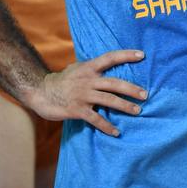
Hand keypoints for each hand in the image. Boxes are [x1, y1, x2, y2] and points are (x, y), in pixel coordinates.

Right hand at [31, 49, 146, 136]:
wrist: (41, 92)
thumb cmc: (62, 80)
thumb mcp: (76, 68)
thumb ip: (92, 68)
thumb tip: (107, 64)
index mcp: (89, 68)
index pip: (110, 58)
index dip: (126, 55)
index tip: (142, 55)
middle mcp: (87, 80)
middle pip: (114, 83)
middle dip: (131, 89)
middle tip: (145, 95)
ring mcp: (82, 95)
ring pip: (108, 100)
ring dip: (125, 106)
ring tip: (137, 111)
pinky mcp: (77, 110)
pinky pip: (95, 118)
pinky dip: (107, 126)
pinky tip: (116, 132)